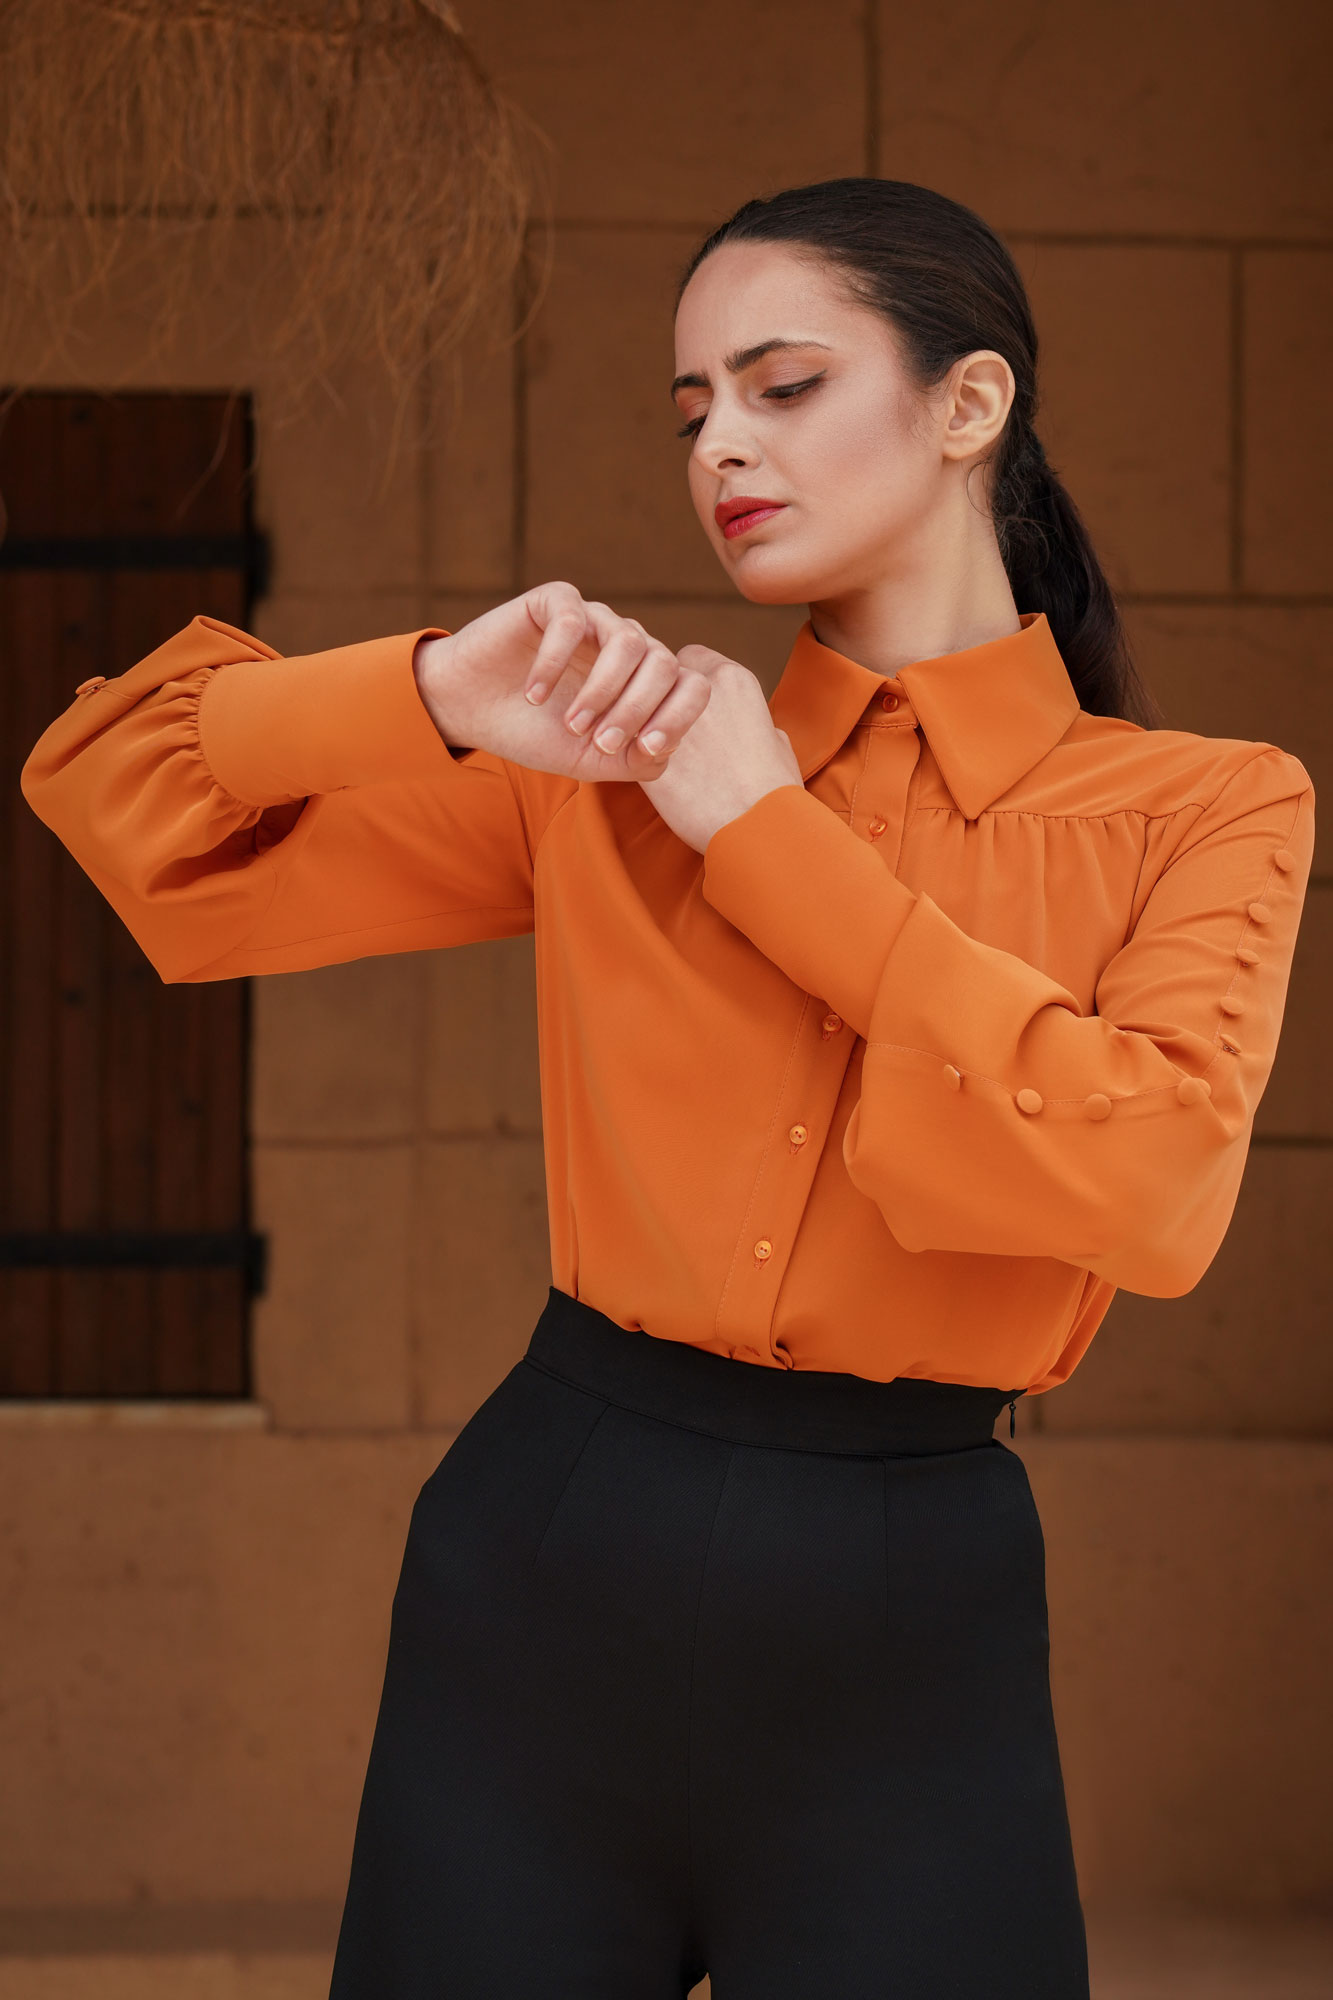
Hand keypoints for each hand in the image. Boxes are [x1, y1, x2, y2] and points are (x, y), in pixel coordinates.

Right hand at [412, 582, 710, 781]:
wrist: (470, 709)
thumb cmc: (532, 733)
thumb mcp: (588, 760)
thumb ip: (633, 761)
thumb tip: (667, 752)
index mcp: (644, 682)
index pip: (691, 686)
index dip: (678, 717)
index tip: (646, 748)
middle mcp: (626, 645)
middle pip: (664, 664)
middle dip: (635, 710)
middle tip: (600, 742)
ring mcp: (594, 620)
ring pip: (628, 641)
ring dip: (602, 689)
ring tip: (571, 724)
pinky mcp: (555, 602)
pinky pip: (574, 621)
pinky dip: (557, 662)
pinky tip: (535, 694)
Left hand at [635, 645, 803, 852]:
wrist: (755, 827)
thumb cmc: (774, 793)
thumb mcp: (776, 745)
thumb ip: (756, 723)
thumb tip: (755, 728)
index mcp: (734, 680)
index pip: (692, 659)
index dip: (681, 680)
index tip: (681, 702)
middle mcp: (698, 688)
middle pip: (655, 673)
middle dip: (649, 694)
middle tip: (652, 721)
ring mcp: (666, 716)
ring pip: (630, 699)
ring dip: (629, 717)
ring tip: (636, 744)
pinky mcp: (640, 750)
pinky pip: (618, 734)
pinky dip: (617, 746)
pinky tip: (627, 765)